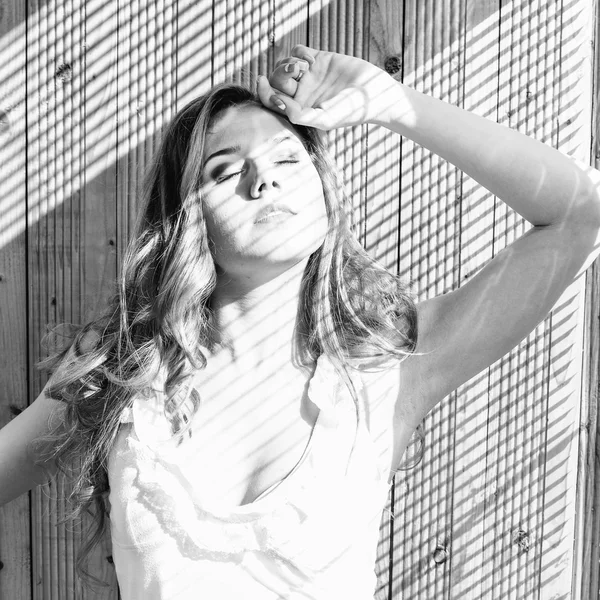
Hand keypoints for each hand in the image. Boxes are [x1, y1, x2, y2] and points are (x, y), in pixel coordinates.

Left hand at [257, 45, 399, 129]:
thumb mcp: (324, 119)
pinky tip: (312, 60)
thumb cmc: (351, 111)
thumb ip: (299, 115)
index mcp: (299, 109)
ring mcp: (310, 75)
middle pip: (276, 81)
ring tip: (304, 68)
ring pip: (284, 64)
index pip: (273, 100)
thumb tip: (277, 102)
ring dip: (288, 63)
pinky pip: (297, 50)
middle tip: (295, 74)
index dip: (263, 91)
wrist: (374, 93)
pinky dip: (300, 52)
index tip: (261, 81)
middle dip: (279, 76)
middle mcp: (302, 93)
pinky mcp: (319, 59)